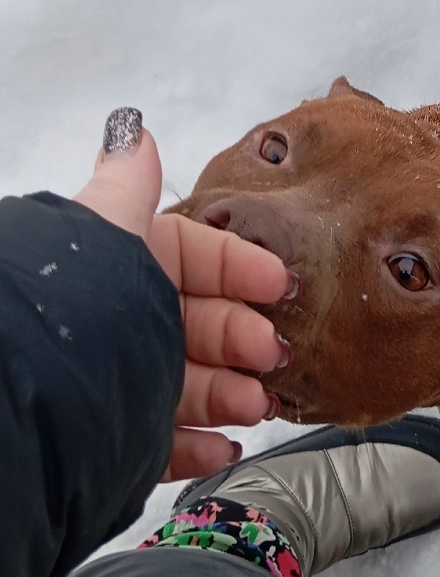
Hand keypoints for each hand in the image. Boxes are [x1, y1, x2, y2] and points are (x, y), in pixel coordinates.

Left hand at [74, 109, 291, 480]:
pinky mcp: (116, 440)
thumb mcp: (107, 230)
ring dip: (233, 393)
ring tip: (255, 404)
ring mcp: (120, 382)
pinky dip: (202, 445)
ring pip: (193, 384)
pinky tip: (225, 443)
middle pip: (202, 324)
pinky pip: (167, 443)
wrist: (25, 403)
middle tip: (270, 352)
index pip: (194, 257)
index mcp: (119, 265)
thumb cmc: (73, 309)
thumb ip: (128, 184)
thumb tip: (133, 132)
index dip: (241, 268)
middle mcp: (120, 322)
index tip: (277, 283)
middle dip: (243, 339)